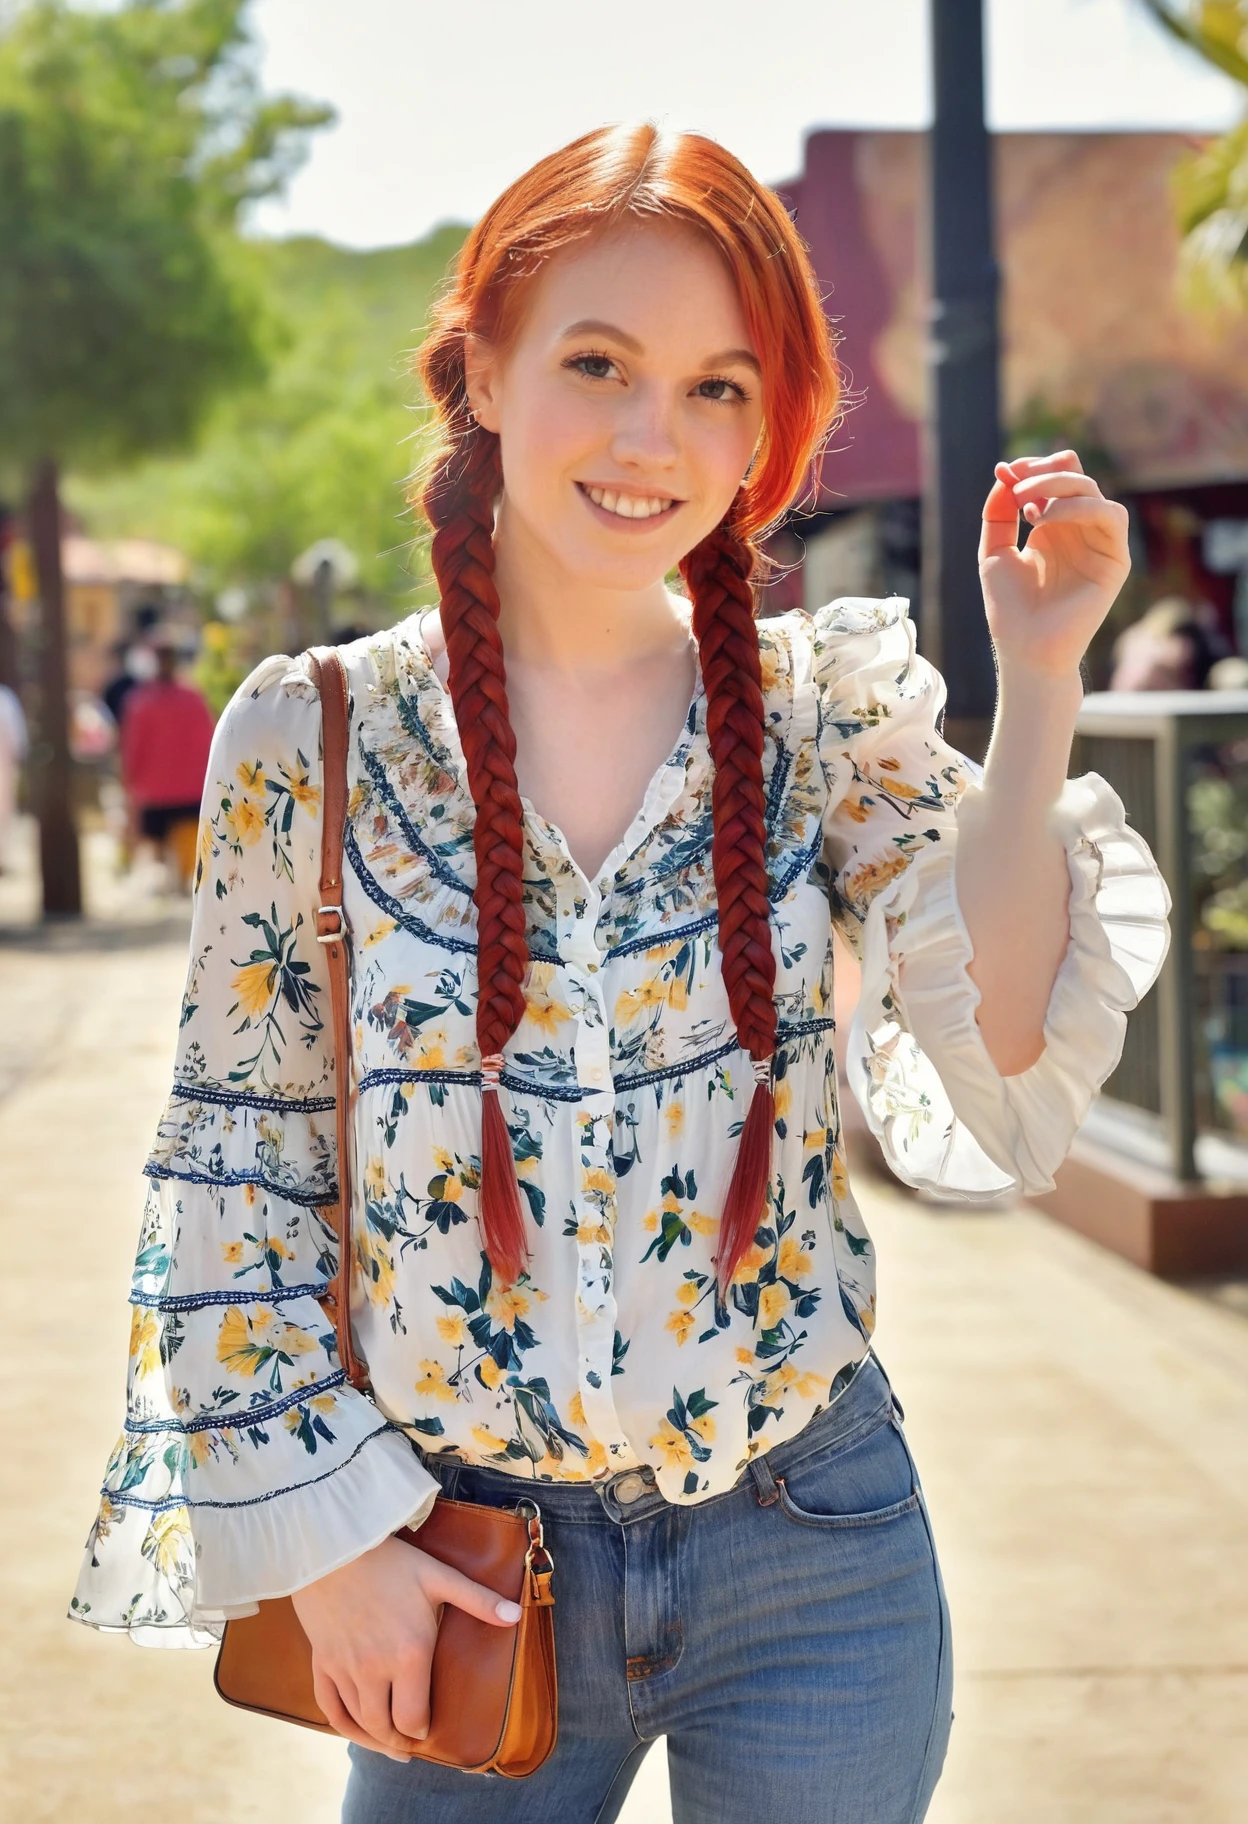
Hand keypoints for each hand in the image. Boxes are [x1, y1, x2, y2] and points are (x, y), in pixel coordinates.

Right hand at [290, 1533, 521, 1761]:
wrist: (336, 1545)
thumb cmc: (391, 1561)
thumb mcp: (439, 1576)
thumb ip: (478, 1600)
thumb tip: (517, 1616)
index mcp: (409, 1653)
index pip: (414, 1718)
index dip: (423, 1731)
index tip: (428, 1731)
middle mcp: (375, 1670)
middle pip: (385, 1727)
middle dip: (399, 1741)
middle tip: (410, 1744)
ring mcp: (345, 1669)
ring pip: (358, 1722)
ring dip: (373, 1737)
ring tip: (388, 1742)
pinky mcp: (322, 1662)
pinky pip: (329, 1708)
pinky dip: (343, 1726)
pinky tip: (355, 1728)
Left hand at [979, 450, 1129, 683]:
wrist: (1025, 649)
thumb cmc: (1009, 609)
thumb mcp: (994, 552)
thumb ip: (998, 512)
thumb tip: (1006, 473)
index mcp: (1054, 528)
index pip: (1057, 479)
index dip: (1035, 467)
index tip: (1006, 471)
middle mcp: (1079, 532)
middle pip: (1075, 479)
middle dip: (1044, 474)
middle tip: (1017, 485)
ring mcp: (1099, 544)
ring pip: (1093, 492)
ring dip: (1060, 487)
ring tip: (1028, 505)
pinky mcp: (1115, 560)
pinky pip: (1110, 517)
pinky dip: (1079, 507)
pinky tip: (1045, 519)